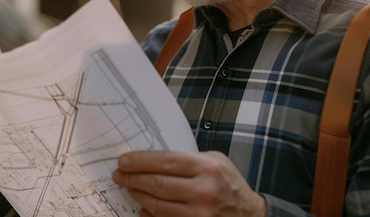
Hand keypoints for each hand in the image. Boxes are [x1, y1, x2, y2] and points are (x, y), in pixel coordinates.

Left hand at [112, 150, 265, 216]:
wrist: (250, 215)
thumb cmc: (230, 184)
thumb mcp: (215, 161)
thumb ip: (188, 159)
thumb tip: (153, 158)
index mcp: (207, 168)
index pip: (164, 162)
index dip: (140, 161)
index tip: (124, 161)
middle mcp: (203, 191)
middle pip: (156, 184)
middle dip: (132, 178)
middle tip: (119, 174)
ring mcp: (199, 214)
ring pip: (156, 205)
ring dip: (138, 195)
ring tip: (129, 187)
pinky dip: (148, 214)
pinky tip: (142, 207)